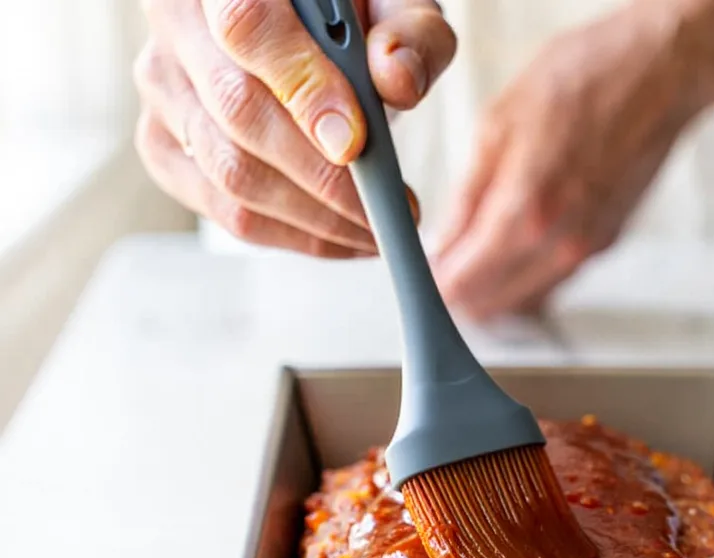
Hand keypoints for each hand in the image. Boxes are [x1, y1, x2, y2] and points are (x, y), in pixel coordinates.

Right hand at [134, 0, 454, 257]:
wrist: (309, 28)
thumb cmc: (350, 14)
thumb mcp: (394, 3)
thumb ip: (408, 32)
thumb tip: (398, 81)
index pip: (247, 24)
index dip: (302, 88)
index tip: (355, 143)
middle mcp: (178, 21)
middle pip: (237, 112)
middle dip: (322, 177)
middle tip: (386, 208)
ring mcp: (164, 87)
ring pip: (229, 173)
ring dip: (314, 219)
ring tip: (374, 230)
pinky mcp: (165, 145)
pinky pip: (224, 210)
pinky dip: (292, 235)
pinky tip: (340, 236)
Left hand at [431, 3, 713, 320]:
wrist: (661, 73)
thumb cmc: (585, 79)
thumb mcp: (499, 125)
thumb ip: (467, 197)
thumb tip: (445, 243)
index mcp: (525, 213)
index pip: (462, 284)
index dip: (436, 282)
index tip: (426, 270)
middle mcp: (558, 245)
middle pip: (490, 306)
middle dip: (460, 291)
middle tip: (446, 265)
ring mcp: (586, 251)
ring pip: (522, 303)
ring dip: (493, 291)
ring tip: (475, 258)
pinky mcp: (604, 246)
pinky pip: (551, 284)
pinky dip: (526, 280)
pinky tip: (514, 251)